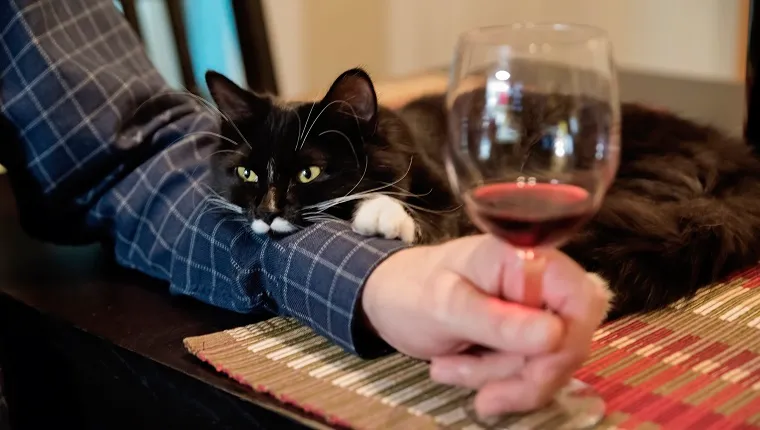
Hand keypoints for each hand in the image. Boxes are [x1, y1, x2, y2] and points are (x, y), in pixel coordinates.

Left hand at [362, 235, 610, 416]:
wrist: (387, 299)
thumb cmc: (410, 290)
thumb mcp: (445, 307)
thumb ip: (498, 321)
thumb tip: (555, 336)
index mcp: (526, 258)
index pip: (582, 300)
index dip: (566, 343)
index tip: (529, 372)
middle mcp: (541, 281)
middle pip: (569, 340)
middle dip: (522, 373)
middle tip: (475, 386)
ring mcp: (535, 309)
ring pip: (549, 363)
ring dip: (500, 378)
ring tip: (447, 367)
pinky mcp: (525, 334)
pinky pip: (530, 371)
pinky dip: (496, 381)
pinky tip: (456, 369)